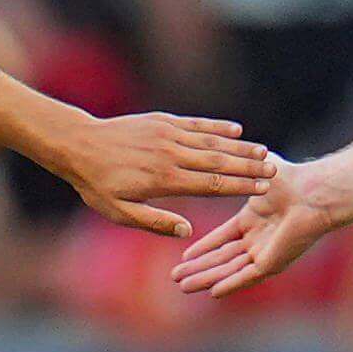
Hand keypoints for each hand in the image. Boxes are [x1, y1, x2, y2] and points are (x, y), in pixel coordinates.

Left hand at [57, 112, 274, 236]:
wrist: (78, 144)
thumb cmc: (97, 185)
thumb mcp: (120, 212)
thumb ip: (155, 222)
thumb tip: (187, 230)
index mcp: (164, 180)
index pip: (210, 185)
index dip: (239, 187)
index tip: (262, 189)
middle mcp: (170, 154)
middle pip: (217, 162)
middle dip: (248, 167)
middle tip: (274, 171)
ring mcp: (167, 134)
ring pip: (210, 142)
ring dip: (239, 147)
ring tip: (263, 152)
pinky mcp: (162, 121)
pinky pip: (194, 124)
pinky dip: (216, 127)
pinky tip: (235, 130)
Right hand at [170, 160, 340, 295]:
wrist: (311, 192)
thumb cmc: (292, 178)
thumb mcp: (257, 173)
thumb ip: (240, 170)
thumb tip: (226, 154)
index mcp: (253, 220)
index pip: (222, 239)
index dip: (202, 248)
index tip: (183, 256)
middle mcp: (258, 239)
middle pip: (221, 258)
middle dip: (198, 268)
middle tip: (174, 277)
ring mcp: (265, 252)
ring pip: (229, 270)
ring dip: (206, 278)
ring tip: (183, 286)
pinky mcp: (273, 263)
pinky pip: (247, 276)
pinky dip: (230, 284)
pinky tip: (212, 292)